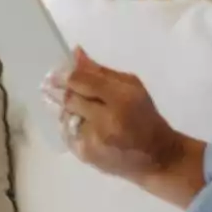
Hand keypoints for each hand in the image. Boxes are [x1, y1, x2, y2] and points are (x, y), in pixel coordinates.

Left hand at [42, 49, 205, 208]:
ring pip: (65, 116)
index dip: (67, 75)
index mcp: (122, 99)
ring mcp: (93, 140)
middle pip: (70, 99)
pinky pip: (67, 133)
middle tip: (54, 85)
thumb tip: (76, 53)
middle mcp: (105, 120)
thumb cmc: (145, 118)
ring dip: (65, 109)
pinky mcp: (86, 155)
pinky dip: (69, 125)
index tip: (57, 71)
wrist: (157, 158)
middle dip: (62, 91)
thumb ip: (102, 72)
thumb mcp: (133, 88)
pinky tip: (80, 123)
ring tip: (71, 105)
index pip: (83, 82)